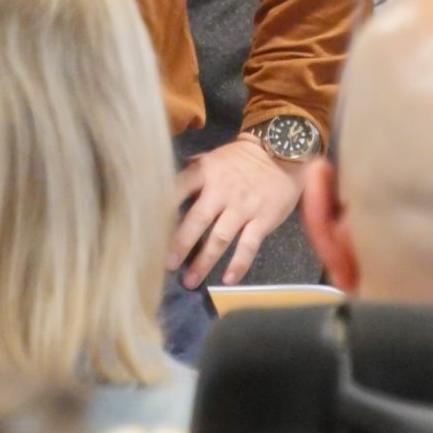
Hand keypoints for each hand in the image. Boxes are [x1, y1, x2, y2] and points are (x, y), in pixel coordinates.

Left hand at [169, 136, 309, 288]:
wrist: (283, 152)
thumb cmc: (242, 158)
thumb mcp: (214, 157)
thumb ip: (192, 172)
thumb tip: (165, 182)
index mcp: (205, 172)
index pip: (178, 188)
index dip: (162, 207)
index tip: (148, 229)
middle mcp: (222, 190)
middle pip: (197, 219)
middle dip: (181, 243)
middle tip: (167, 266)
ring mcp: (243, 207)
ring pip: (220, 237)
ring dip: (204, 261)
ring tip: (190, 281)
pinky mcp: (262, 220)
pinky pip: (248, 245)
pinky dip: (238, 264)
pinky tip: (227, 280)